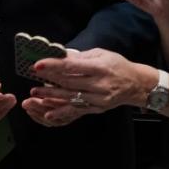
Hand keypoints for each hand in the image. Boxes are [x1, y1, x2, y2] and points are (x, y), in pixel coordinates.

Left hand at [22, 48, 148, 126]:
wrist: (136, 84)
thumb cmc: (117, 65)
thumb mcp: (102, 54)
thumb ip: (81, 57)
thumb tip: (60, 56)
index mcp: (100, 67)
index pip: (72, 67)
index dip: (54, 66)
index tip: (38, 65)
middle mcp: (99, 84)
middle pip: (69, 83)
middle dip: (49, 80)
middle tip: (33, 78)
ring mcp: (98, 99)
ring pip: (71, 98)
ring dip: (51, 97)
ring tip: (35, 94)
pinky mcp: (97, 108)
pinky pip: (77, 111)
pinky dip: (62, 112)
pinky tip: (49, 114)